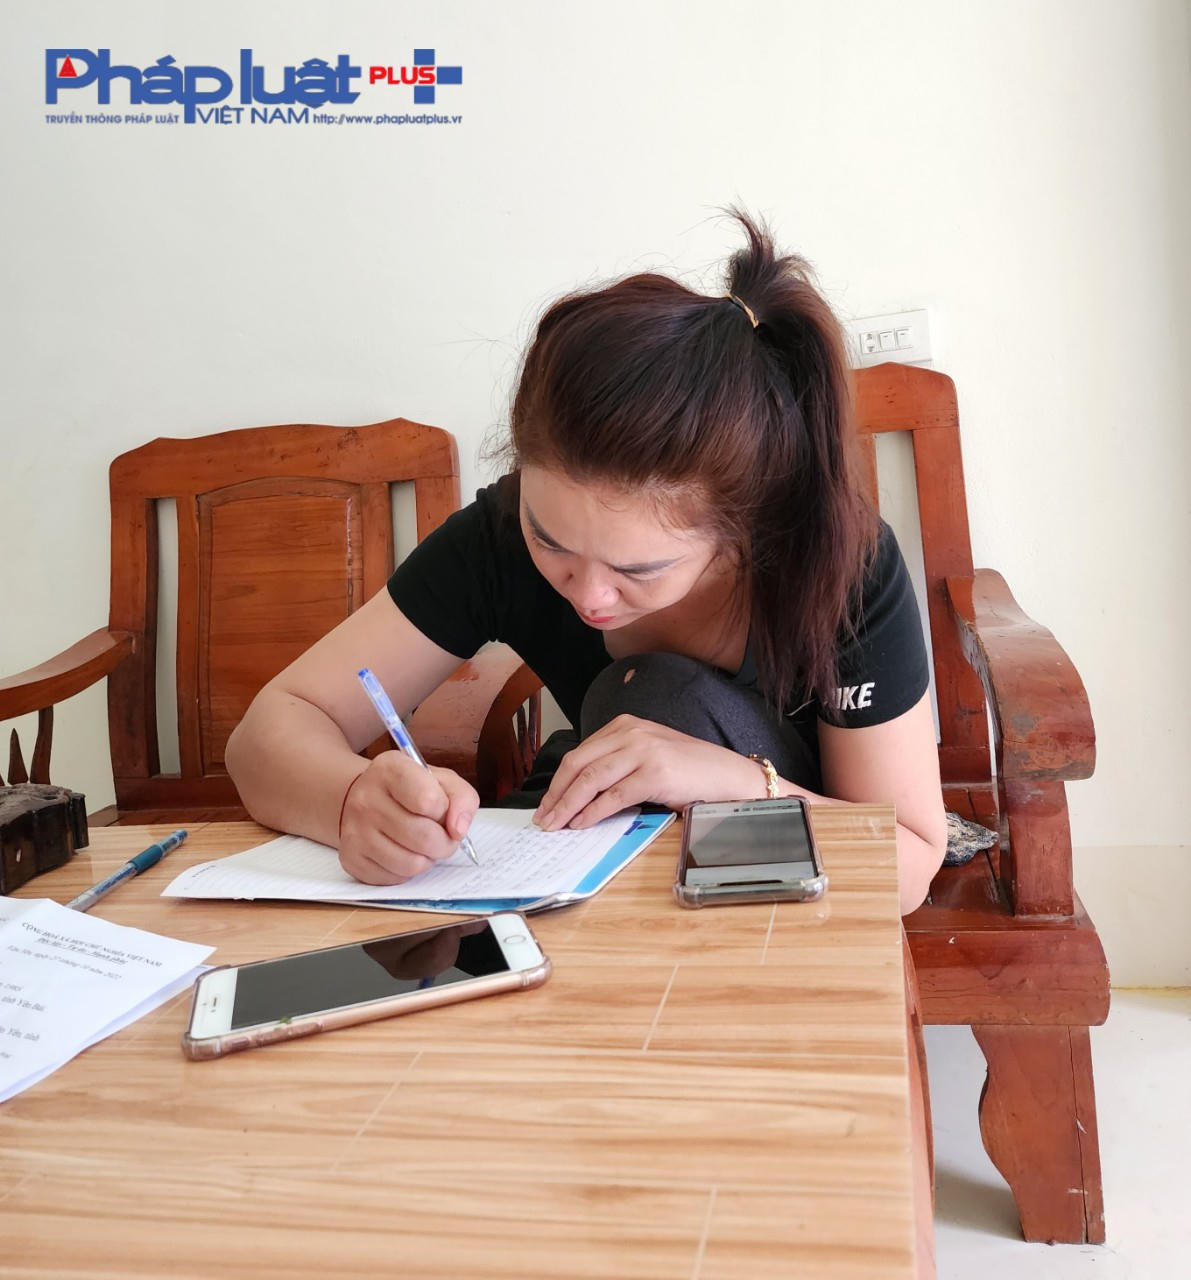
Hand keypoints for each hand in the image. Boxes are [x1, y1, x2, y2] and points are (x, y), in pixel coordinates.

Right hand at [337, 752, 478, 885]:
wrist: (363, 799)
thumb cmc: (409, 790)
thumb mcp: (441, 780)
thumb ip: (461, 798)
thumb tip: (458, 830)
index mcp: (390, 769)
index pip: (428, 800)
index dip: (445, 811)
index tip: (442, 810)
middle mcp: (366, 799)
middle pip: (424, 837)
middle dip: (445, 843)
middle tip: (443, 837)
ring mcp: (355, 831)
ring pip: (411, 864)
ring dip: (428, 859)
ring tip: (424, 845)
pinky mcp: (352, 859)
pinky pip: (396, 878)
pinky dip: (408, 870)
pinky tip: (404, 852)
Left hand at [533, 715, 767, 830]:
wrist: (727, 774)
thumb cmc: (687, 769)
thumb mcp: (646, 754)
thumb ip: (616, 762)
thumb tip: (579, 792)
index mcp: (625, 725)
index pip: (579, 753)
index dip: (558, 781)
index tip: (546, 803)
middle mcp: (631, 733)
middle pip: (579, 764)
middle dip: (556, 794)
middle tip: (543, 818)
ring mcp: (643, 751)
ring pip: (591, 779)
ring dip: (568, 805)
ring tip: (556, 824)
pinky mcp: (655, 773)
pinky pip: (614, 795)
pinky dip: (593, 811)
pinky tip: (582, 823)